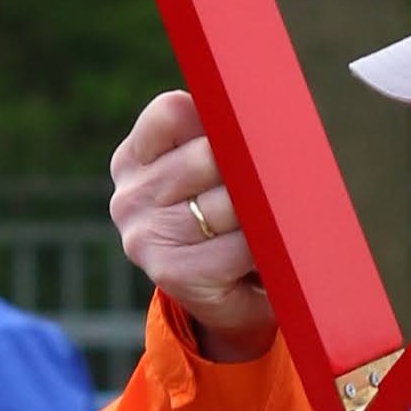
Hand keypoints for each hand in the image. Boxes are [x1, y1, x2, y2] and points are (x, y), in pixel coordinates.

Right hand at [110, 92, 278, 362]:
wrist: (225, 298)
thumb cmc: (224, 219)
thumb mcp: (212, 171)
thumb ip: (222, 137)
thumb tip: (268, 112)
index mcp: (134, 159)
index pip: (170, 112)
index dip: (217, 119)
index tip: (247, 133)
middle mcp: (130, 196)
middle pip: (208, 156)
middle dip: (251, 166)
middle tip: (280, 177)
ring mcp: (145, 237)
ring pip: (229, 202)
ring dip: (263, 210)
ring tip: (277, 216)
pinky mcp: (171, 273)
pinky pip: (238, 246)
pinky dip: (263, 247)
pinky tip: (267, 252)